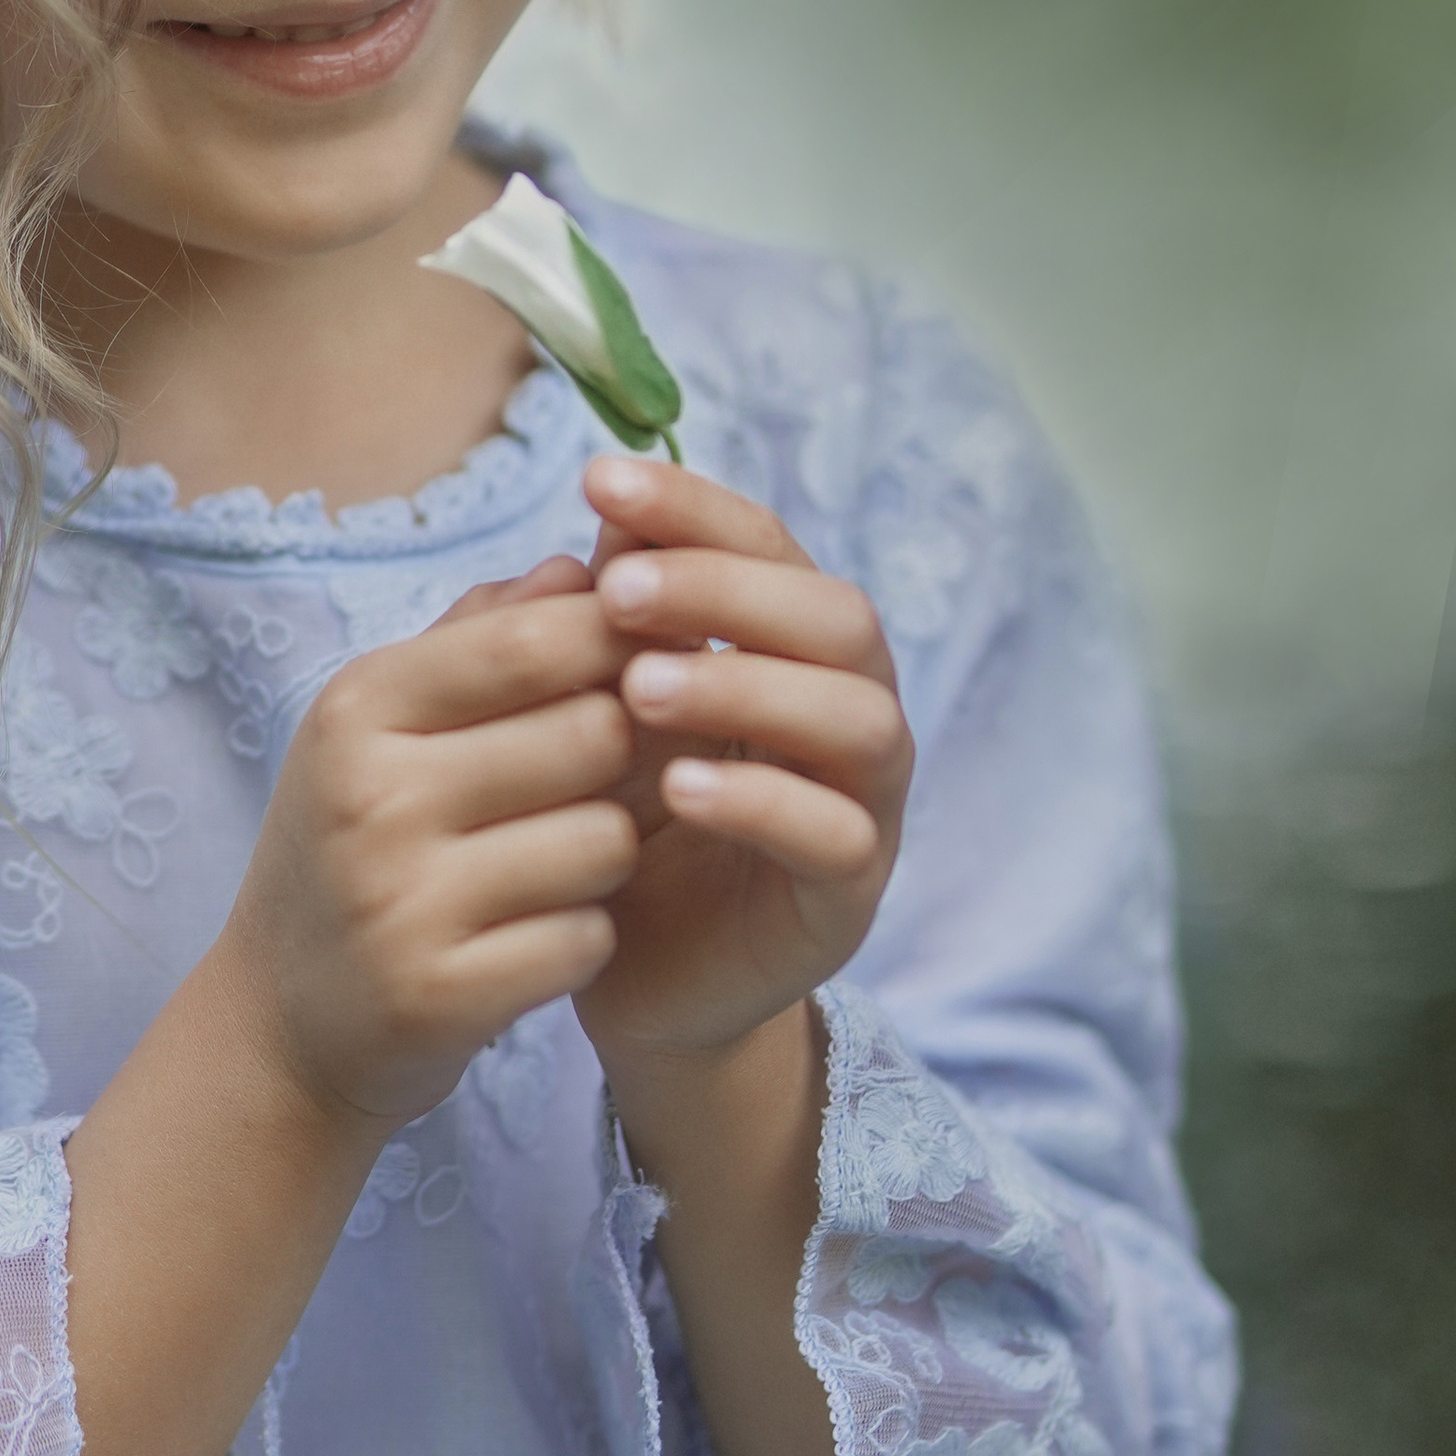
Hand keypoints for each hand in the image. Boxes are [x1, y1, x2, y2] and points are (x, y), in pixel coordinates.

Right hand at [217, 557, 638, 1131]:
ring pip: (607, 839)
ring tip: (557, 865)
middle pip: (594, 732)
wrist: (279, 1023)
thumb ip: (484, 639)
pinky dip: (583, 939)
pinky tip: (535, 941)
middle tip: (599, 783)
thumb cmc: (356, 845)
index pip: (536, 637)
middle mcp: (371, 794)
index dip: (622, 642)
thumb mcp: (384, 726)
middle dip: (626, 754)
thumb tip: (587, 564)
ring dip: (609, 853)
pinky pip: (588, 939)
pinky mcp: (439, 997)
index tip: (649, 665)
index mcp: (358, 707)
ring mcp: (400, 901)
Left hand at [570, 453, 911, 1093]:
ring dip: (749, 686)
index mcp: (789, 646)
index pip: (767, 545)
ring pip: (855, 716)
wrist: (629, 973)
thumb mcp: (591, 708)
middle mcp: (846, 708)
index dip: (692, 507)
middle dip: (727, 591)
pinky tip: (681, 790)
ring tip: (639, 689)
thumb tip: (602, 521)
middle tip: (618, 593)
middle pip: (836, 616)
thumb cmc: (615, 818)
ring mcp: (864, 803)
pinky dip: (763, 801)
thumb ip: (599, 622)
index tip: (596, 482)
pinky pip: (837, 835)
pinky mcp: (849, 898)